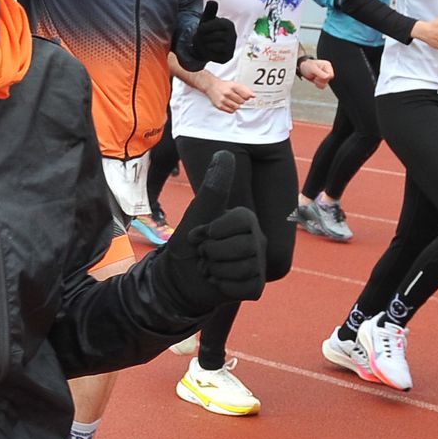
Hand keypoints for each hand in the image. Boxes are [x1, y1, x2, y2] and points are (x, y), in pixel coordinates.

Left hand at [158, 150, 266, 315]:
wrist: (179, 276)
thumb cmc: (187, 242)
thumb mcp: (198, 213)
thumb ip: (214, 187)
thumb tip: (225, 151)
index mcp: (247, 219)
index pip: (241, 220)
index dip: (213, 230)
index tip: (201, 233)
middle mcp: (258, 240)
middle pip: (242, 246)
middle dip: (211, 251)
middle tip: (204, 252)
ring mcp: (259, 264)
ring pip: (242, 268)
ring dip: (215, 269)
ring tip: (209, 266)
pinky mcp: (255, 286)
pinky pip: (243, 287)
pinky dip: (222, 286)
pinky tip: (217, 281)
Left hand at [191, 0, 237, 64]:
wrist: (206, 45)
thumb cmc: (207, 30)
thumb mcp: (206, 19)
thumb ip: (209, 11)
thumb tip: (212, 1)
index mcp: (228, 24)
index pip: (215, 25)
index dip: (204, 28)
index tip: (201, 29)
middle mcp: (233, 35)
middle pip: (212, 36)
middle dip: (203, 37)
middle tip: (203, 38)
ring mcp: (232, 46)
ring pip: (212, 46)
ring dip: (204, 45)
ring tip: (206, 43)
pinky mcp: (228, 56)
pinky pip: (214, 55)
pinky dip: (208, 53)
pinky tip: (210, 51)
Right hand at [204, 75, 253, 113]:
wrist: (211, 86)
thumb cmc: (224, 86)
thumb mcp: (235, 84)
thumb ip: (245, 90)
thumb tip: (253, 96)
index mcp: (233, 86)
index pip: (246, 95)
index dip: (248, 97)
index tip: (247, 97)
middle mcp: (228, 93)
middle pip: (242, 102)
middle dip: (241, 101)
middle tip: (237, 98)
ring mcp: (223, 100)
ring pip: (237, 107)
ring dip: (237, 105)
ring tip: (233, 101)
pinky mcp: (220, 106)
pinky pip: (231, 111)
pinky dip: (232, 109)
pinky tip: (230, 104)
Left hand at [300, 58, 334, 88]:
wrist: (302, 68)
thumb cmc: (307, 65)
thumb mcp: (313, 68)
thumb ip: (320, 73)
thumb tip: (327, 77)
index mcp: (327, 66)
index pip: (331, 75)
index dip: (324, 78)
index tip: (317, 76)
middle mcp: (327, 70)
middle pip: (328, 80)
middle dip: (320, 80)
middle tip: (315, 77)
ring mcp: (325, 75)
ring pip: (326, 84)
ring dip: (319, 83)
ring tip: (314, 78)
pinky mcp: (322, 80)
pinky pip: (323, 86)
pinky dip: (318, 85)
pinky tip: (314, 81)